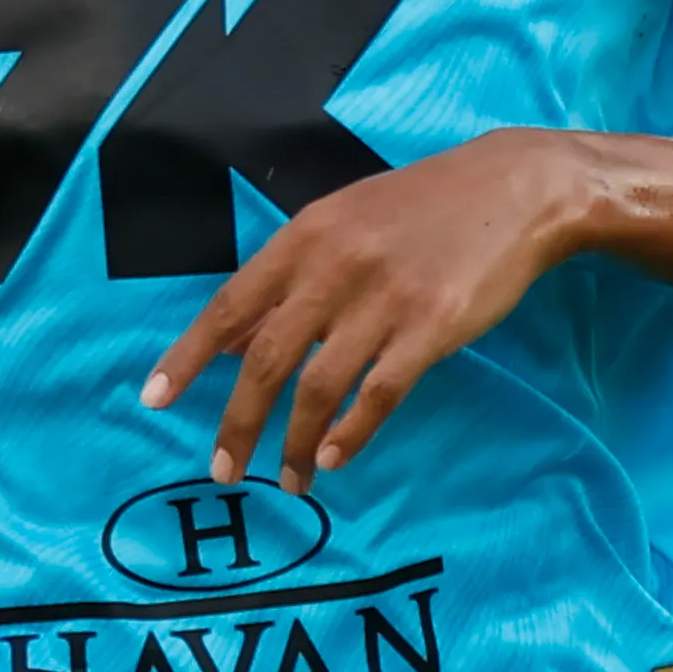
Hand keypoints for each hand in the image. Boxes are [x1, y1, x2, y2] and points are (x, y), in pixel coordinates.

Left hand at [141, 131, 593, 492]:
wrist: (517, 190)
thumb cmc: (424, 209)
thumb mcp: (345, 224)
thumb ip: (290, 281)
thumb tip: (234, 342)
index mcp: (305, 238)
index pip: (229, 305)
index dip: (187, 356)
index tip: (155, 399)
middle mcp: (335, 267)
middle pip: (266, 360)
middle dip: (238, 423)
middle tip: (224, 470)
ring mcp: (384, 298)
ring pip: (319, 387)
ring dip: (295, 443)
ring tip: (288, 481)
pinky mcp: (432, 327)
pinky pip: (378, 394)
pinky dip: (350, 433)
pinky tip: (334, 459)